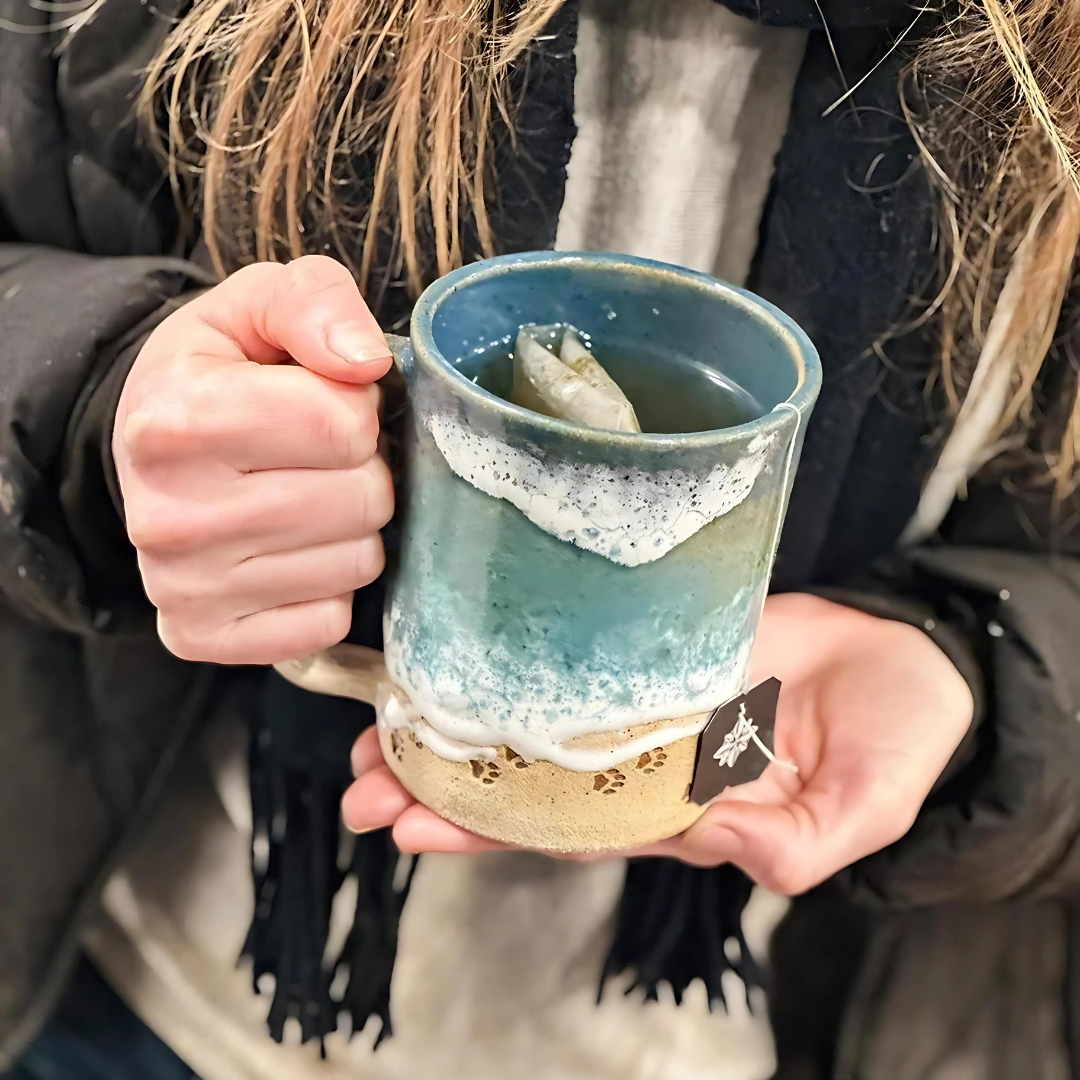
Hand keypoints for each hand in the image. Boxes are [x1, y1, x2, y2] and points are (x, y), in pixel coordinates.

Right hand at [114, 256, 393, 664]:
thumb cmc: (220, 371)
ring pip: (357, 565)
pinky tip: (290, 550)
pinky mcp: (202, 636)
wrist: (154, 445)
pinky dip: (329, 586)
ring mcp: (183, 588)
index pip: (343, 425)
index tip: (321, 402)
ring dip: (351, 528)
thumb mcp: (258, 304)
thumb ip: (316, 304)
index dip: (355, 408)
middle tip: (317, 457)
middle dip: (362, 469)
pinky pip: (330, 620)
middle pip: (362, 500)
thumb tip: (366, 363)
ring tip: (305, 497)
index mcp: (176, 420)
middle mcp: (171, 516)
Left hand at [342, 593, 973, 894]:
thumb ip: (792, 843)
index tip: (407, 822)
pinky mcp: (658, 642)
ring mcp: (647, 699)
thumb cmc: (895, 739)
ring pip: (538, 720)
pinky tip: (463, 652)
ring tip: (376, 728)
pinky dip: (519, 659)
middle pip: (529, 784)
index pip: (565, 833)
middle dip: (442, 787)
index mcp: (684, 814)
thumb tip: (709, 832)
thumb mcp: (861, 811)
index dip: (485, 831)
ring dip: (460, 726)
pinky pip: (579, 653)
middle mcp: (647, 762)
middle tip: (358, 782)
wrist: (910, 658)